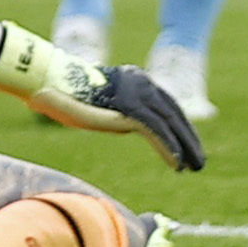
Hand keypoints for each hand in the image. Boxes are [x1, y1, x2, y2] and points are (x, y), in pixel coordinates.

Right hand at [0, 24, 206, 170]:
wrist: (48, 81)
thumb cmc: (63, 93)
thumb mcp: (98, 101)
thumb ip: (116, 109)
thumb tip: (122, 122)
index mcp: (135, 78)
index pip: (167, 104)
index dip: (180, 127)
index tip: (188, 146)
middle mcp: (141, 82)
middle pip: (174, 112)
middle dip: (188, 138)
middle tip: (199, 162)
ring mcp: (137, 92)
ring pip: (170, 122)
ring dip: (185, 147)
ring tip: (194, 167)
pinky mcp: (130, 107)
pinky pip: (156, 130)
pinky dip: (169, 148)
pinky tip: (177, 164)